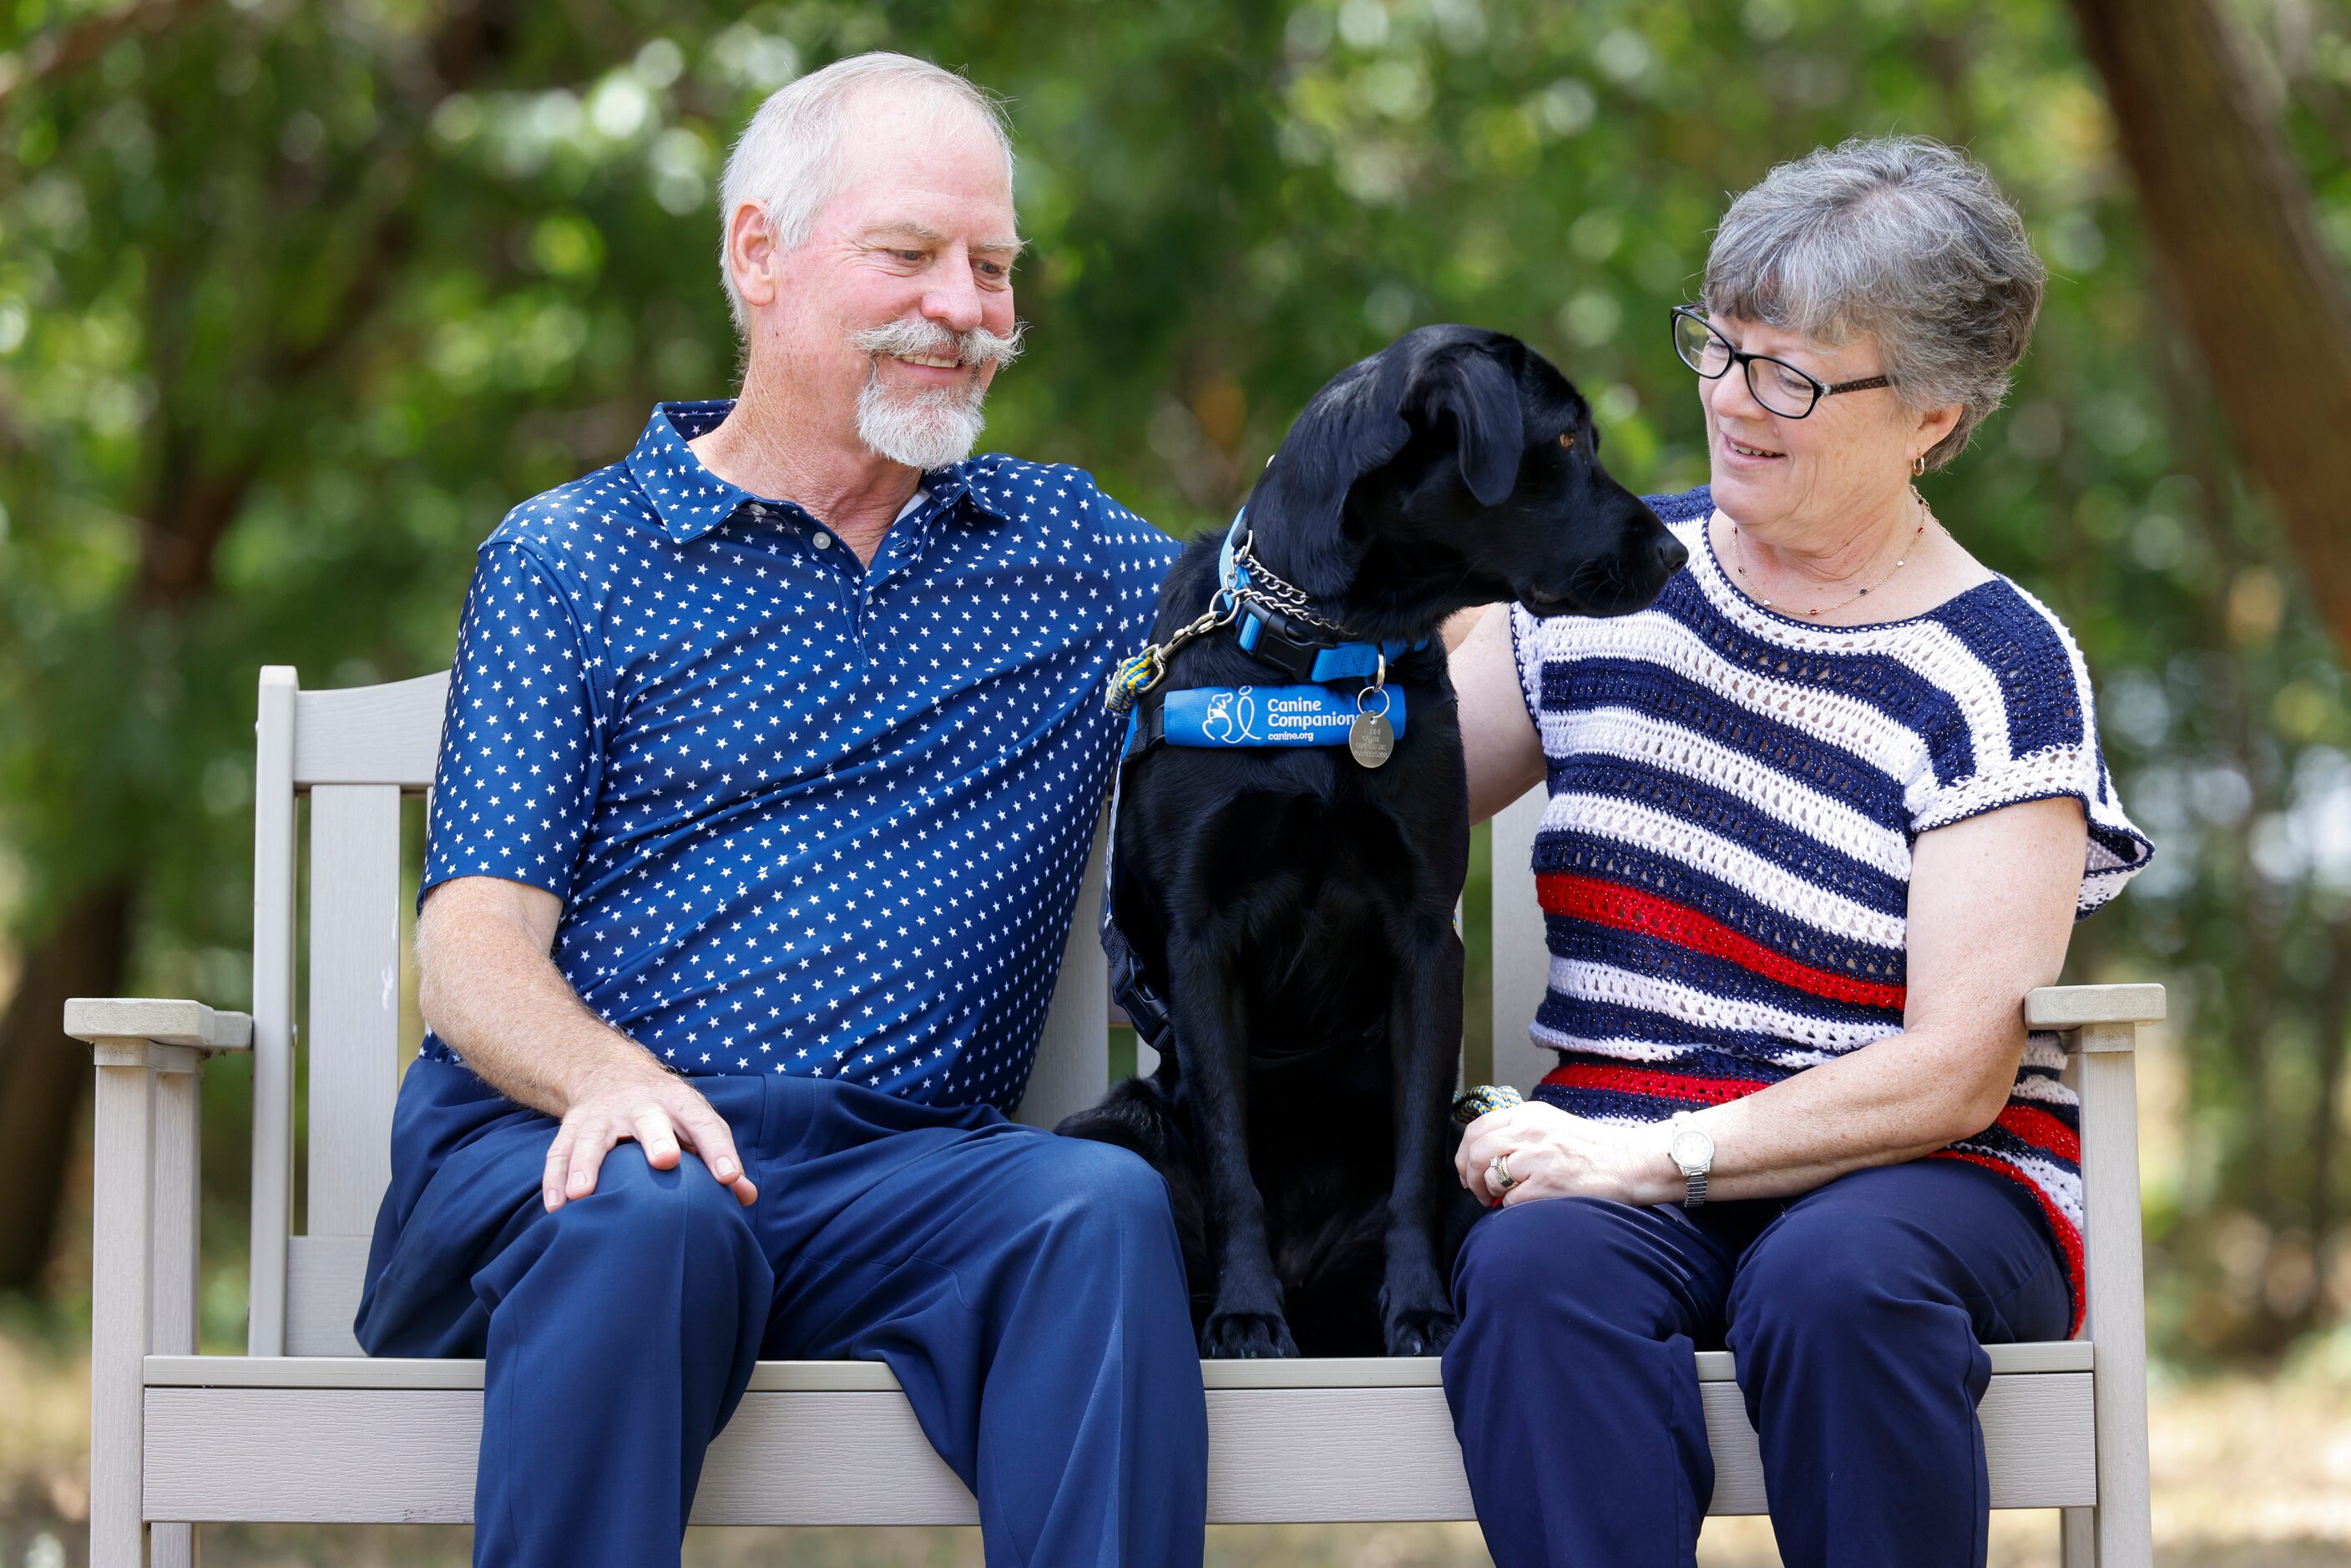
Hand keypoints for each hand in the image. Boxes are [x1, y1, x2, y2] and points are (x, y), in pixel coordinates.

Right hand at [543, 1063, 758, 1211]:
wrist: (610, 1073)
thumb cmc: (666, 1113)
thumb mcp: (694, 1124)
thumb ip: (719, 1158)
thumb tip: (747, 1198)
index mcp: (678, 1103)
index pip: (704, 1123)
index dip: (719, 1149)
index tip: (730, 1177)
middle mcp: (640, 1106)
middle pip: (650, 1120)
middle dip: (657, 1138)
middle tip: (665, 1160)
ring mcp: (602, 1116)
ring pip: (592, 1138)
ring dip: (586, 1165)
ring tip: (583, 1195)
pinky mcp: (572, 1128)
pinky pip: (559, 1153)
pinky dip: (554, 1180)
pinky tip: (556, 1208)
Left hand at [1455, 1100, 1674, 1207]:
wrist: (1628, 1163)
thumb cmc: (1592, 1148)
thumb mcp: (1551, 1123)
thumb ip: (1518, 1130)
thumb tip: (1483, 1151)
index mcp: (1528, 1114)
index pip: (1477, 1128)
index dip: (1464, 1153)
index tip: (1466, 1168)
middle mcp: (1528, 1131)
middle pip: (1476, 1153)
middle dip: (1469, 1176)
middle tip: (1476, 1190)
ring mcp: (1536, 1158)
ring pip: (1490, 1177)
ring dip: (1491, 1192)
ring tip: (1503, 1197)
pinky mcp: (1545, 1184)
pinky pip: (1509, 1200)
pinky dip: (1511, 1206)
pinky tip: (1528, 1202)